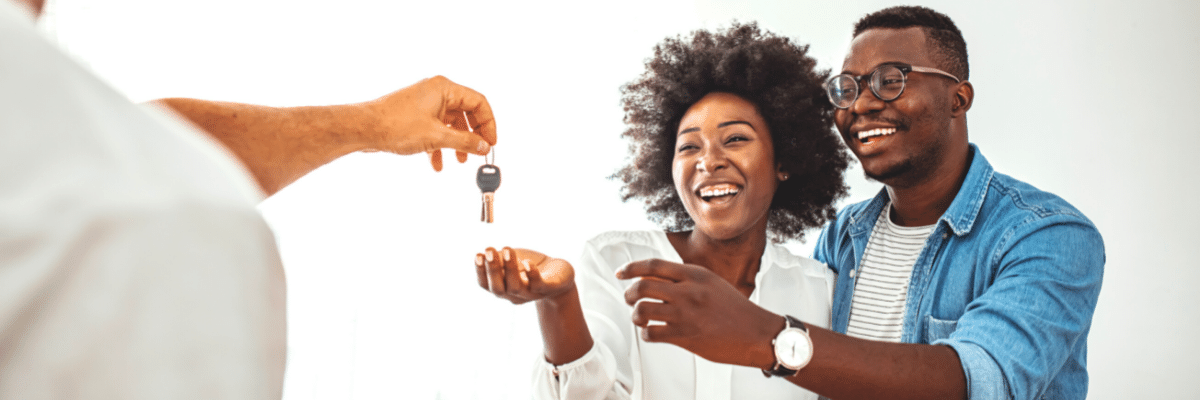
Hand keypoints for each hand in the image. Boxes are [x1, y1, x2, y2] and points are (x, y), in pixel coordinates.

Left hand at [362, 75, 496, 170]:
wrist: (364, 129)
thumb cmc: (395, 125)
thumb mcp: (436, 136)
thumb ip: (464, 142)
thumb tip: (483, 147)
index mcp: (444, 88)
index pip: (478, 102)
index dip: (488, 124)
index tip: (490, 143)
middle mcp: (436, 92)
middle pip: (466, 113)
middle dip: (473, 135)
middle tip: (478, 152)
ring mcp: (425, 103)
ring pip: (451, 123)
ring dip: (457, 143)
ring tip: (459, 161)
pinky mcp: (415, 115)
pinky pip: (436, 128)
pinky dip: (440, 145)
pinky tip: (436, 163)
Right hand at [474, 247, 575, 304]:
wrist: (560, 276)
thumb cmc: (531, 267)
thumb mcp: (513, 261)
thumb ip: (499, 259)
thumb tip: (485, 253)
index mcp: (503, 287)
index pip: (485, 285)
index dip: (479, 271)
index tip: (478, 255)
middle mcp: (514, 294)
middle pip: (498, 289)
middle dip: (492, 270)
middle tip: (489, 251)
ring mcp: (531, 293)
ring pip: (515, 287)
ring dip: (509, 268)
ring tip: (507, 250)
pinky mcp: (548, 288)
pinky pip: (539, 285)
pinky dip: (532, 274)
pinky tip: (527, 263)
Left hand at [615, 259, 783, 368]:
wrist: (757, 333)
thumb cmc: (735, 309)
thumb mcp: (712, 283)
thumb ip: (686, 279)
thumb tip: (654, 278)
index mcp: (695, 275)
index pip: (654, 265)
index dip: (632, 268)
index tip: (620, 273)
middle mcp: (688, 292)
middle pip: (642, 287)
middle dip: (629, 294)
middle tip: (631, 300)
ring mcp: (685, 315)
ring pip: (642, 311)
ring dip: (636, 316)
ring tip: (642, 319)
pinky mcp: (685, 337)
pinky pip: (651, 334)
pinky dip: (646, 334)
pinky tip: (653, 333)